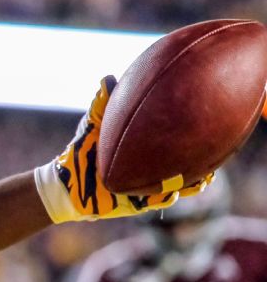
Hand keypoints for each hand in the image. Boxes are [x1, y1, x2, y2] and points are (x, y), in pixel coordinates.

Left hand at [34, 76, 211, 222]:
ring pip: (179, 186)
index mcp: (147, 148)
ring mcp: (146, 187)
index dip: (194, 136)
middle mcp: (152, 167)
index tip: (209, 124)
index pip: (176, 141)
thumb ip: (103, 103)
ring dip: (191, 183)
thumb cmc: (82, 149)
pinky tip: (172, 192)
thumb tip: (108, 78)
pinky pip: (158, 201)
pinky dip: (166, 196)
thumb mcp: (94, 124)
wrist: (66, 181)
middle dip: (202, 161)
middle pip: (186, 164)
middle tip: (214, 155)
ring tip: (202, 179)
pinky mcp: (137, 203)